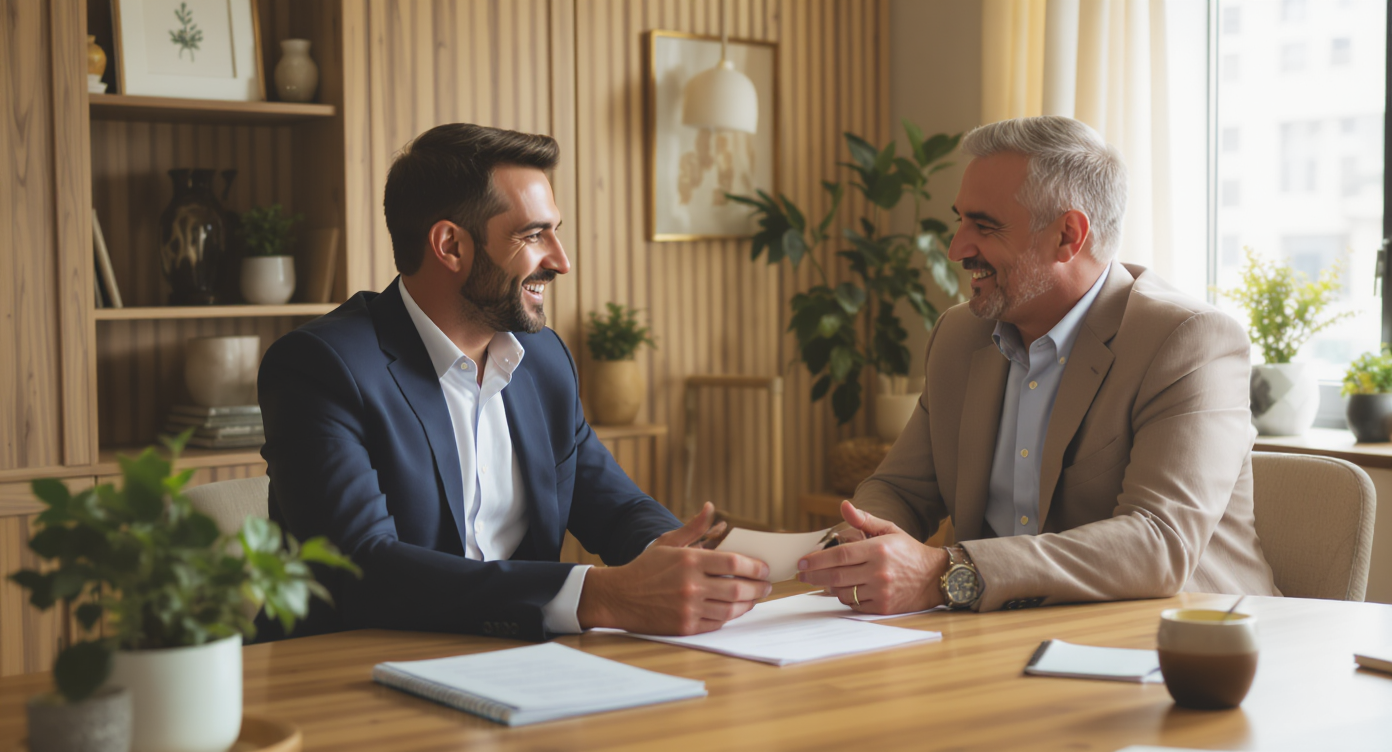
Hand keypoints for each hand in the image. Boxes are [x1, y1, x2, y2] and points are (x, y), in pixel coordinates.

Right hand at [577, 503, 771, 633]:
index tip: (764, 568)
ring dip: (748, 604)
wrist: (619, 597)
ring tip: (755, 598)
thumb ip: (693, 527)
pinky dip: (730, 616)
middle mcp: (691, 585)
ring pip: (731, 608)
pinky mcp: (685, 626)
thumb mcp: (668, 543)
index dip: (754, 566)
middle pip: (738, 588)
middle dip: (759, 587)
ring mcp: (689, 608)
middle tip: (766, 585)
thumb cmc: (645, 568)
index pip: (733, 562)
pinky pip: (717, 623)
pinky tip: (735, 610)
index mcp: (689, 560)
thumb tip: (710, 507)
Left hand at [796, 501, 947, 613]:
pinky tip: (846, 589)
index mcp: (878, 549)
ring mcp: (881, 591)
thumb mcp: (889, 529)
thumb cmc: (908, 551)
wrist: (935, 577)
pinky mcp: (883, 607)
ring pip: (843, 592)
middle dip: (814, 575)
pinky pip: (855, 605)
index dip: (817, 559)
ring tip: (826, 580)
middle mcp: (878, 571)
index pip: (839, 555)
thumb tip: (844, 505)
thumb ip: (864, 520)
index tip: (802, 562)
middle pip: (836, 575)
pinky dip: (847, 598)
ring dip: (830, 587)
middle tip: (801, 575)